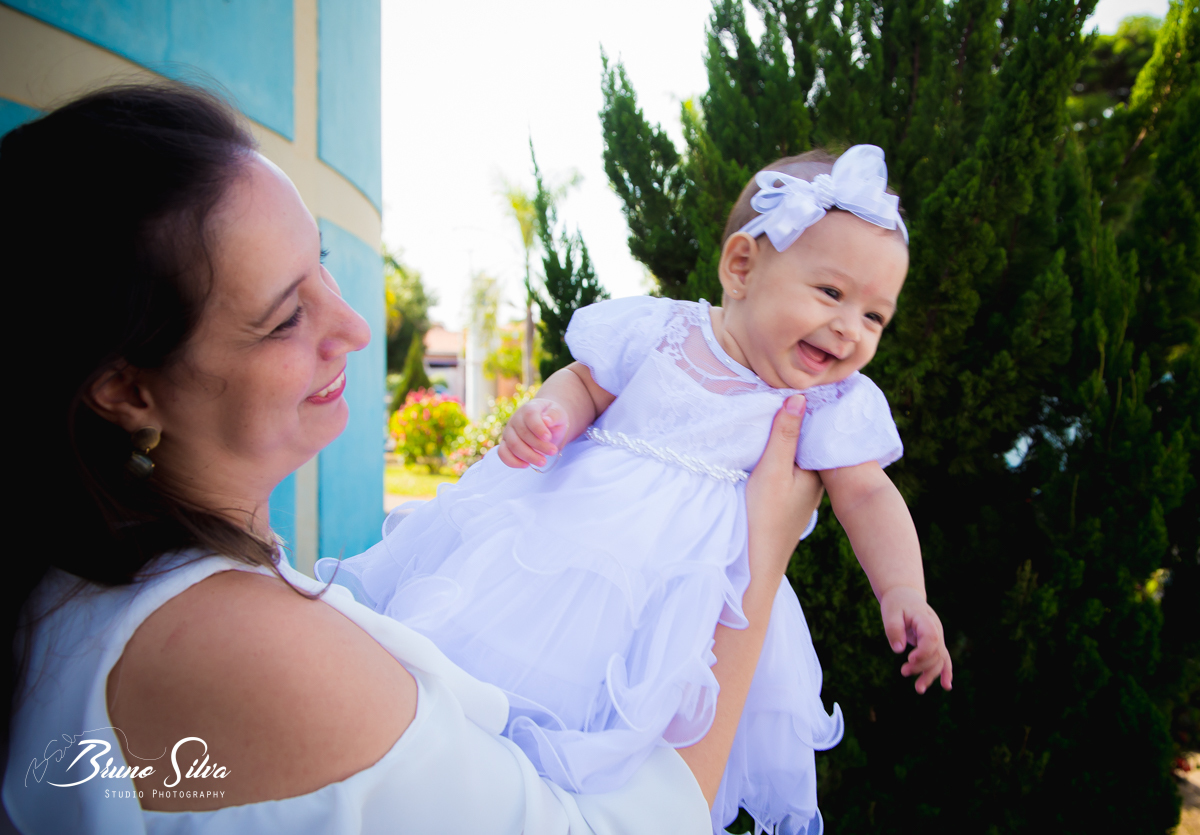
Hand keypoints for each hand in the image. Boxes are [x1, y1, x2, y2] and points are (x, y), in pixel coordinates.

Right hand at [497, 399, 569, 468]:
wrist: (545, 424)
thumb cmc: (552, 419)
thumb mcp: (559, 414)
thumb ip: (554, 415)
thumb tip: (546, 421)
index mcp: (529, 409)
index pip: (529, 416)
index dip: (538, 428)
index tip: (548, 437)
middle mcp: (516, 419)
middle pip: (522, 434)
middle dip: (539, 446)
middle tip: (553, 451)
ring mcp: (508, 432)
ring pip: (513, 445)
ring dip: (528, 456)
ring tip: (543, 462)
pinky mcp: (506, 444)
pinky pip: (503, 453)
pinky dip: (512, 461)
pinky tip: (526, 465)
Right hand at [745, 395, 824, 582]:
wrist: (756, 563)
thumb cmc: (764, 518)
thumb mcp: (772, 470)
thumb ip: (785, 434)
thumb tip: (799, 396)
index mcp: (819, 469)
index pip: (816, 427)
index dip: (806, 405)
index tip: (793, 382)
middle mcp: (817, 478)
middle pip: (808, 438)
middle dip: (797, 417)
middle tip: (780, 389)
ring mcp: (804, 489)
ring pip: (798, 451)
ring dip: (786, 434)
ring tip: (771, 409)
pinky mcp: (790, 497)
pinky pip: (789, 464)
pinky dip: (781, 451)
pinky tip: (767, 443)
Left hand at [879, 585, 952, 692]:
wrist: (905, 596)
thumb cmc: (897, 605)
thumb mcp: (890, 613)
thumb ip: (894, 629)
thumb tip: (898, 650)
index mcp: (925, 620)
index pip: (931, 638)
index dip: (923, 652)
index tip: (910, 659)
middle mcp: (936, 629)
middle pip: (935, 652)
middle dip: (921, 666)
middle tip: (903, 671)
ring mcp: (938, 637)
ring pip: (940, 659)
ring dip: (930, 675)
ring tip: (918, 689)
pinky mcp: (935, 643)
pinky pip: (944, 659)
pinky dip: (946, 672)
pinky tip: (946, 686)